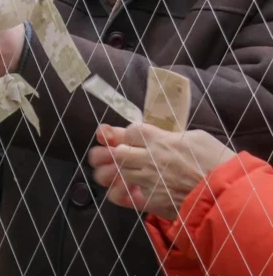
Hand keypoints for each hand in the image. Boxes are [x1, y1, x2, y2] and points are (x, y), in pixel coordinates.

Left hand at [88, 123, 235, 220]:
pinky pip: (125, 197)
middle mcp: (149, 158)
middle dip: (108, 152)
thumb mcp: (198, 138)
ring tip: (105, 173)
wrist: (227, 194)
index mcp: (160, 140)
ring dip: (109, 173)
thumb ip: (174, 135)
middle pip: (116, 151)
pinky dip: (120, 195)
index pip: (130, 131)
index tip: (128, 138)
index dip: (126, 134)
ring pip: (116, 173)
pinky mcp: (150, 201)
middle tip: (105, 156)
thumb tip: (163, 136)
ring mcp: (148, 180)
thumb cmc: (219, 163)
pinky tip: (119, 193)